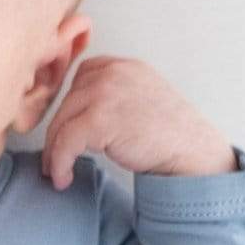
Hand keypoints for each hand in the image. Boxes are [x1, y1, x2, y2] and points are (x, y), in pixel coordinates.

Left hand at [39, 55, 235, 187]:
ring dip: (54, 151)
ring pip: (61, 121)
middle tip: (53, 159)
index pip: (82, 78)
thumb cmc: (171, 135)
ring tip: (56, 173)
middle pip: (68, 101)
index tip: (66, 132)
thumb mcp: (143, 98)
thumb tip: (81, 114)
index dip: (71, 107)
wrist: (191, 152)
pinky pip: (65, 141)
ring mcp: (105, 93)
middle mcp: (112, 73)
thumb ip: (117, 94)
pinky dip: (59, 163)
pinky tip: (64, 178)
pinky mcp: (100, 119)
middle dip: (58, 132)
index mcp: (123, 66)